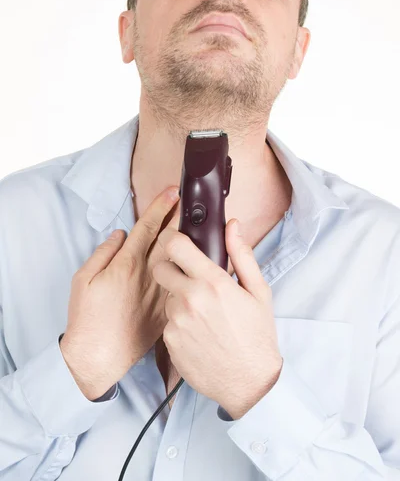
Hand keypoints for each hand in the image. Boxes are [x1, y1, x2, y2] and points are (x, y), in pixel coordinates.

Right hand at [60, 186, 180, 400]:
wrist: (99, 357)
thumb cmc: (88, 318)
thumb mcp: (83, 280)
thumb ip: (103, 253)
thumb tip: (119, 235)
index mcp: (127, 264)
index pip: (148, 227)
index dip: (161, 206)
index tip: (173, 192)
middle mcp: (148, 276)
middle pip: (170, 240)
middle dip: (181, 218)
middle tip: (193, 203)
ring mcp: (161, 293)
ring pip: (182, 261)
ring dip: (190, 243)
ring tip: (200, 228)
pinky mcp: (166, 311)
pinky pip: (183, 286)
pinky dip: (192, 273)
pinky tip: (200, 265)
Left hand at [151, 217, 282, 419]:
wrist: (249, 383)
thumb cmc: (257, 336)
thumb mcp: (258, 291)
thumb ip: (242, 255)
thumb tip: (233, 227)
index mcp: (212, 283)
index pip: (175, 246)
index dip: (172, 238)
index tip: (175, 239)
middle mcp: (189, 300)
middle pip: (160, 268)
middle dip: (171, 268)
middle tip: (189, 277)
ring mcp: (176, 322)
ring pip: (166, 297)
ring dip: (178, 299)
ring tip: (202, 313)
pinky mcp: (169, 342)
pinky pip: (168, 322)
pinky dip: (179, 323)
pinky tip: (198, 332)